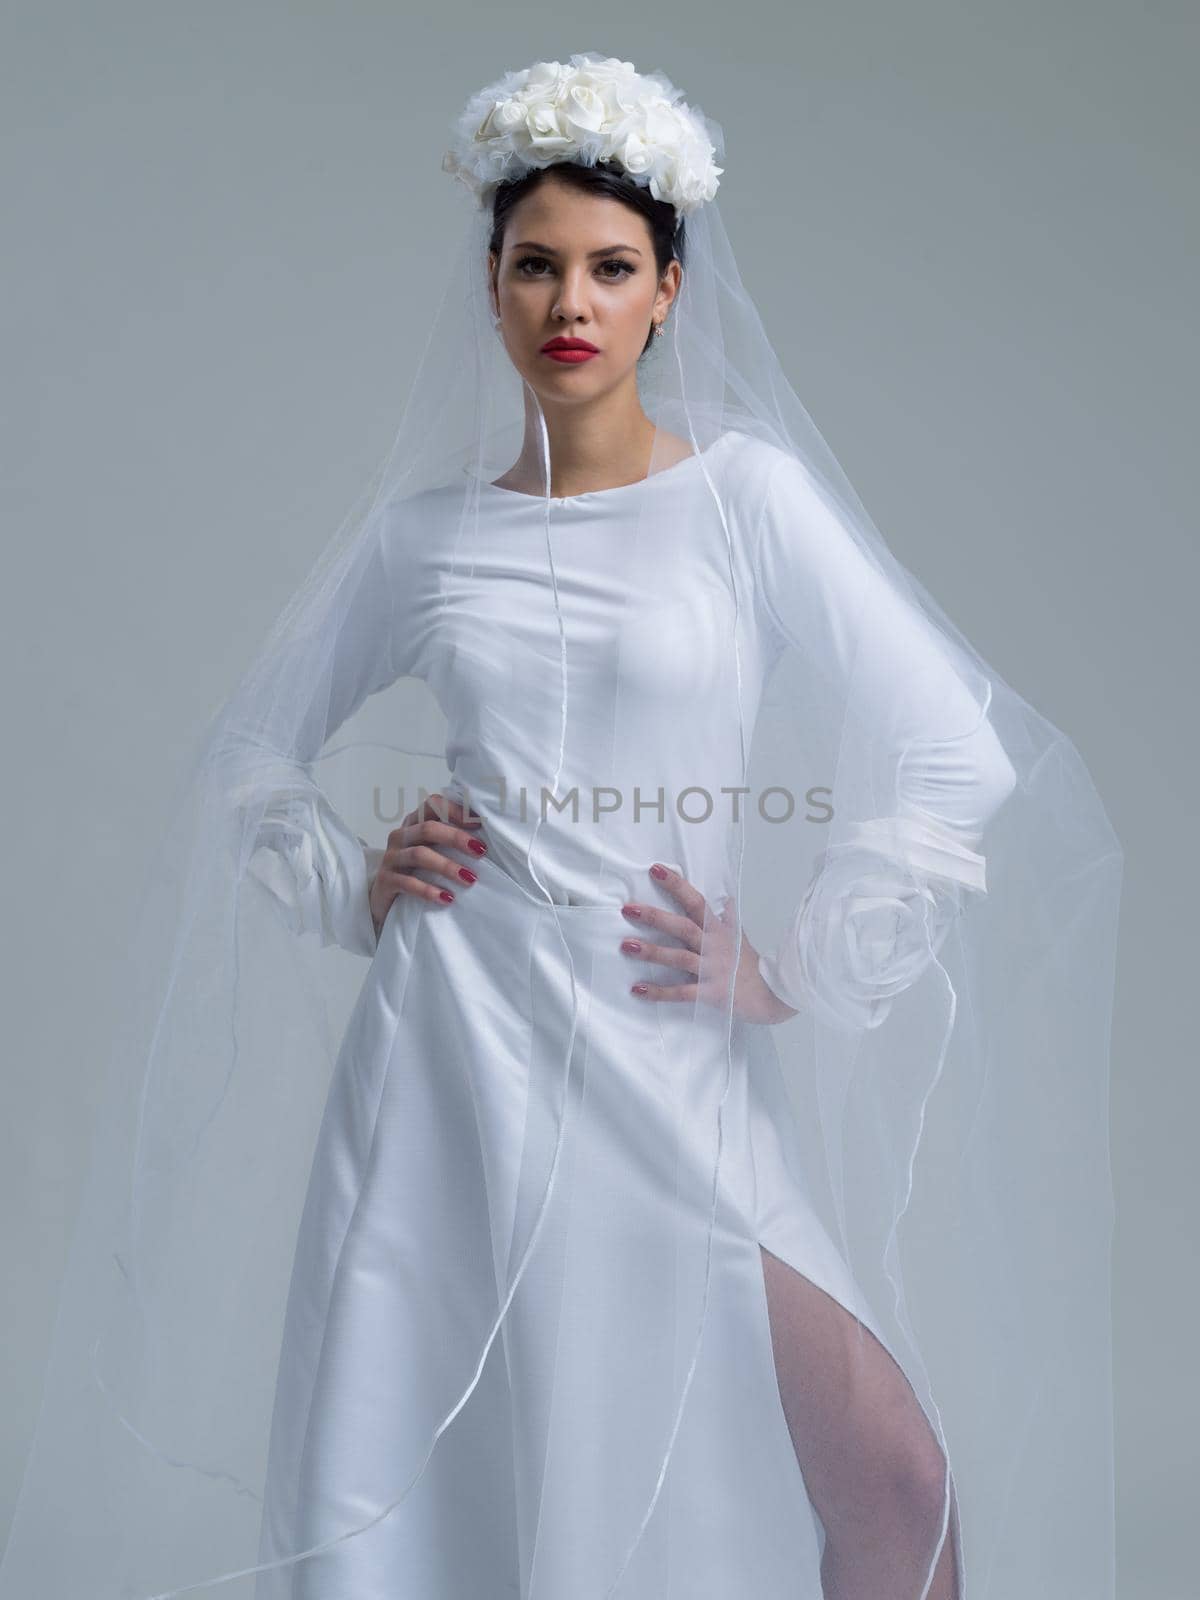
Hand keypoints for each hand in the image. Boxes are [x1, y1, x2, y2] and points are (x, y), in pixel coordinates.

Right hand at [369, 793, 485, 937]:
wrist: (385, 901)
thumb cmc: (417, 872)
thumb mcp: (434, 852)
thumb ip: (452, 842)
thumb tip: (489, 841)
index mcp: (415, 823)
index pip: (433, 804)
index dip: (456, 810)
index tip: (480, 823)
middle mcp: (401, 836)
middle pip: (428, 828)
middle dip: (456, 838)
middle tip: (481, 852)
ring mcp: (391, 858)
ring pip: (419, 855)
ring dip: (447, 866)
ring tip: (470, 879)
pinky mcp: (385, 881)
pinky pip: (407, 883)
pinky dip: (428, 890)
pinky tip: (447, 898)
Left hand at [619, 863, 798, 1024]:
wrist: (772, 995)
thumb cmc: (750, 964)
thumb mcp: (739, 936)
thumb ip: (728, 917)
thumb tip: (725, 896)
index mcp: (719, 929)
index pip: (697, 901)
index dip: (676, 885)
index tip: (655, 869)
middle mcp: (715, 946)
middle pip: (683, 928)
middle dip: (655, 918)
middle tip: (628, 909)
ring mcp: (713, 970)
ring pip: (679, 958)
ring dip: (652, 952)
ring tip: (626, 946)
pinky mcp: (711, 994)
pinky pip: (681, 993)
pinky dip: (659, 992)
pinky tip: (637, 989)